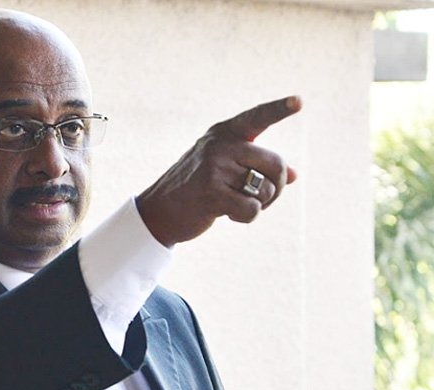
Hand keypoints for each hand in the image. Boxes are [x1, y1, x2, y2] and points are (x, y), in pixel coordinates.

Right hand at [136, 95, 301, 246]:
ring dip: (259, 204)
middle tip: (262, 198)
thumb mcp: (225, 169)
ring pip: (266, 189)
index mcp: (224, 133)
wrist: (159, 211)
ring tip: (235, 204)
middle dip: (277, 187)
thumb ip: (257, 167)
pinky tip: (227, 214)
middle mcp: (220, 145)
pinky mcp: (212, 193)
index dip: (280, 109)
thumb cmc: (197, 188)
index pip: (257, 117)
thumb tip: (295, 174)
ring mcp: (214, 168)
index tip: (300, 101)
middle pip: (276, 164)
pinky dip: (246, 217)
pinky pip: (252, 209)